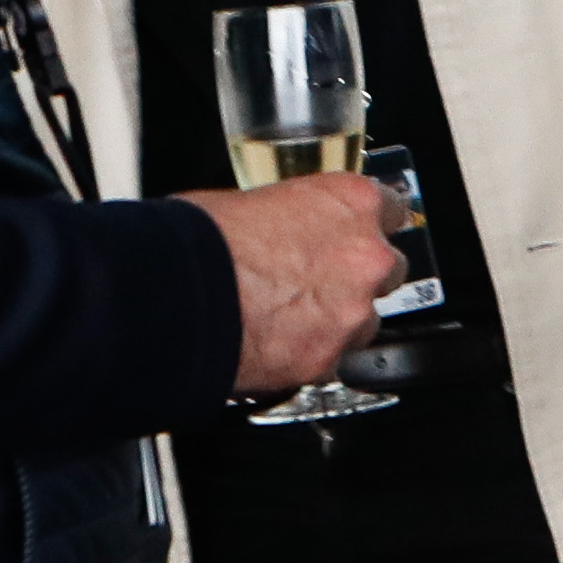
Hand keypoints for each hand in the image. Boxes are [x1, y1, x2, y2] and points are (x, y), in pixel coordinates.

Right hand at [176, 174, 403, 393]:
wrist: (170, 296)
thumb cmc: (196, 241)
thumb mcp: (248, 203)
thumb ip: (289, 217)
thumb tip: (282, 227)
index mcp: (352, 203)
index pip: (392, 209)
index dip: (369, 224)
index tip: (356, 232)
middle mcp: (366, 256)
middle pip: (387, 268)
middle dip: (356, 276)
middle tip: (312, 281)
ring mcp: (353, 311)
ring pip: (366, 319)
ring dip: (338, 319)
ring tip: (287, 319)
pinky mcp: (328, 358)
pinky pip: (335, 359)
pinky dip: (312, 355)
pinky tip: (276, 347)